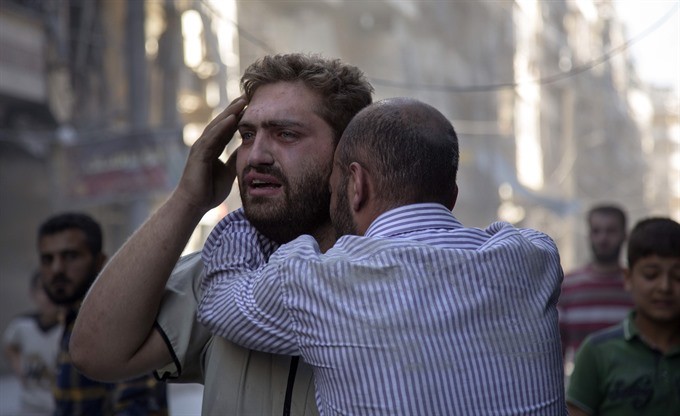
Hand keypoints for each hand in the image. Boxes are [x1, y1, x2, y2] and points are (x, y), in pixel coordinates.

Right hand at [173, 96, 246, 212]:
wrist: (194, 205)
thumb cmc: (209, 190)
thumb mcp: (229, 171)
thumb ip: (234, 159)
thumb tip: (246, 149)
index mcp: (213, 147)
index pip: (228, 128)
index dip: (239, 117)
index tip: (253, 106)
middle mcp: (206, 144)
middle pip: (222, 122)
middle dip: (235, 109)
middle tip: (248, 96)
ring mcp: (201, 147)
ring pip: (217, 126)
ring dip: (230, 112)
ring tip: (242, 101)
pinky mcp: (199, 154)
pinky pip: (212, 137)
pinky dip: (222, 127)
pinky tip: (232, 118)